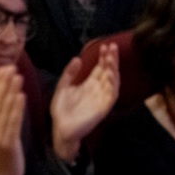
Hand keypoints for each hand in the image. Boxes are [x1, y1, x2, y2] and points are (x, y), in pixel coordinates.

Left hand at [51, 43, 119, 162]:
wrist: (61, 129)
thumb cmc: (62, 110)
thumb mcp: (62, 87)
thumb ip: (69, 73)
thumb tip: (77, 58)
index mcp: (89, 84)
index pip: (100, 67)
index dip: (104, 57)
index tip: (105, 45)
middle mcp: (98, 89)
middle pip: (108, 71)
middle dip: (111, 59)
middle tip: (112, 46)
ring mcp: (101, 99)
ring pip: (113, 81)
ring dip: (113, 69)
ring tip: (111, 57)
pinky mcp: (103, 108)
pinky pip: (112, 95)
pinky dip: (113, 84)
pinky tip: (109, 74)